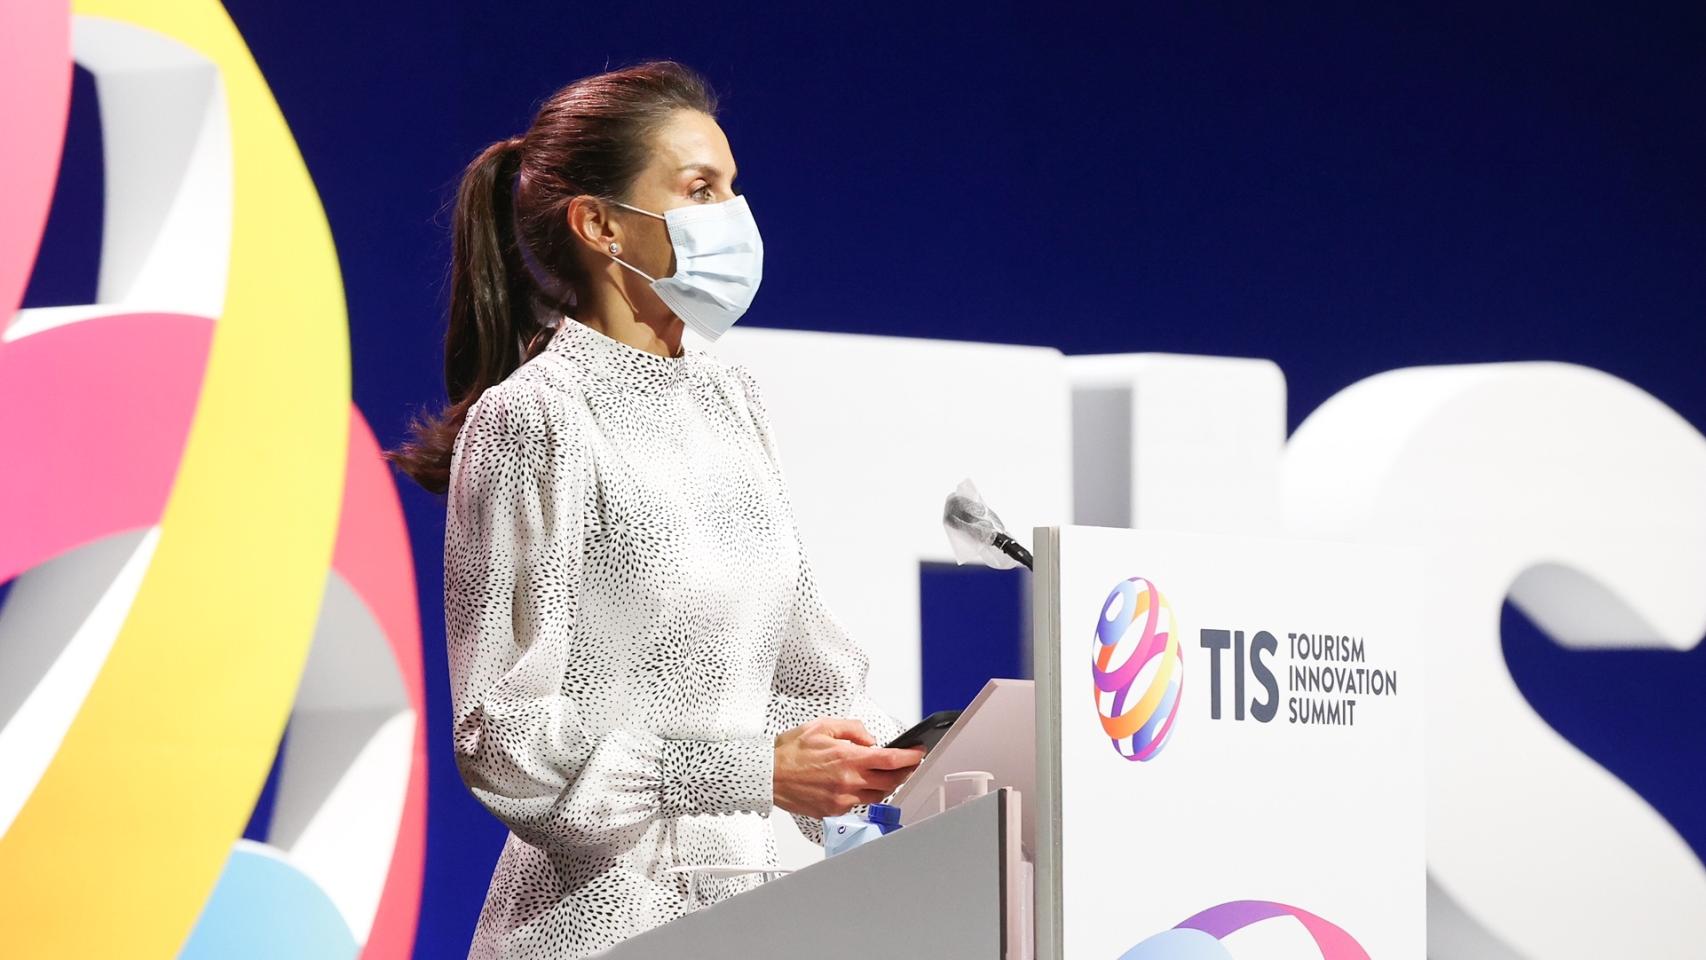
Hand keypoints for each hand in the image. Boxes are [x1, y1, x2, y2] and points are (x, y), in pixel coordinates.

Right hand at [772, 717, 925, 818]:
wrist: (765, 776)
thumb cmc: (788, 753)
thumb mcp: (822, 726)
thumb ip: (852, 729)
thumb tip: (870, 739)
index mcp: (847, 759)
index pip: (890, 760)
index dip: (910, 757)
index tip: (918, 753)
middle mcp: (847, 782)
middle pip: (890, 781)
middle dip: (903, 772)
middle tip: (908, 764)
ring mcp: (841, 799)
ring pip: (877, 795)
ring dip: (885, 784)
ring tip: (884, 773)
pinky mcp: (833, 811)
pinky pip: (857, 803)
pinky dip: (863, 793)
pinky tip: (857, 784)